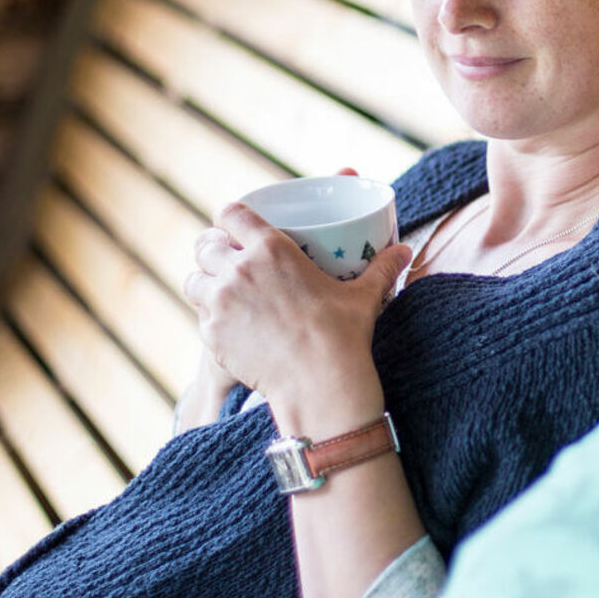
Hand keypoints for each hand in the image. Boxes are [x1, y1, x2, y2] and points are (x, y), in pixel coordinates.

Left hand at [185, 202, 413, 439]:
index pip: (231, 213)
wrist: (319, 384)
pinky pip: (200, 317)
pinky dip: (210, 318)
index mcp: (271, 248)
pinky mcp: (212, 335)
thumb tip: (405, 249)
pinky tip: (228, 326)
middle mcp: (238, 269)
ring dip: (204, 283)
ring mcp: (221, 302)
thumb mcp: (363, 296)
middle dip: (212, 250)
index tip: (233, 228)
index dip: (228, 218)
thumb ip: (381, 268)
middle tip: (226, 261)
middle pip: (205, 245)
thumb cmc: (343, 335)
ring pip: (193, 281)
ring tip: (220, 292)